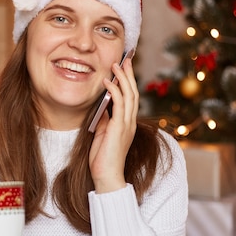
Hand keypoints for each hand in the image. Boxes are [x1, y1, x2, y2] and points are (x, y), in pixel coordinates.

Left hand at [89, 57, 138, 192]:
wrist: (107, 177)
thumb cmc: (103, 159)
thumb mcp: (102, 134)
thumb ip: (105, 120)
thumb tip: (102, 107)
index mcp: (127, 124)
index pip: (131, 98)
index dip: (128, 81)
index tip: (124, 67)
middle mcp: (130, 122)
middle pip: (133, 92)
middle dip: (129, 74)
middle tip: (125, 59)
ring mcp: (127, 125)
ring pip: (129, 95)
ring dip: (122, 78)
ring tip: (115, 65)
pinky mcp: (119, 128)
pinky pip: (119, 105)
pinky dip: (113, 91)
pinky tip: (107, 82)